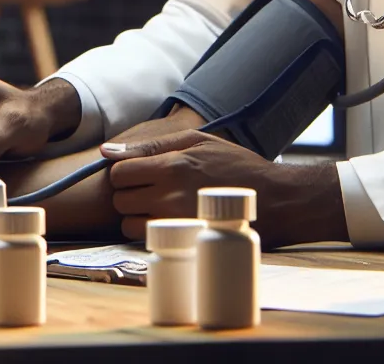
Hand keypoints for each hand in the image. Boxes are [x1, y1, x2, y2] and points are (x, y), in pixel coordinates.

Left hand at [102, 129, 347, 247]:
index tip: (140, 174)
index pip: (119, 172)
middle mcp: (170, 195)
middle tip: (150, 190)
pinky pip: (148, 240)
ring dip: (137, 216)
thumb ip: (151, 146)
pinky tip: (167, 222)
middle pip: (120, 199)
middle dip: (129, 194)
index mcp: (171, 165)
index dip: (125, 173)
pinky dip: (151, 233)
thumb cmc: (236, 166)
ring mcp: (177, 222)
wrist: (275, 199)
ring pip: (128, 223)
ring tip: (158, 207)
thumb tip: (107, 152)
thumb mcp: (197, 142)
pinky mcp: (185, 241)